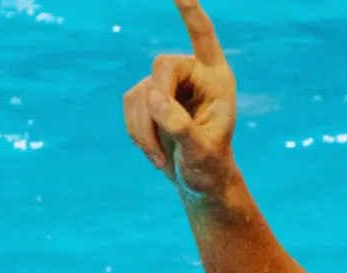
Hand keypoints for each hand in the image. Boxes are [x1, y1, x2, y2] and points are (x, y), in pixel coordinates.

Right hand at [122, 0, 237, 198]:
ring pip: (140, 93)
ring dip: (144, 130)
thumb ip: (179, 124)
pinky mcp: (147, 98)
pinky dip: (136, 133)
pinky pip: (130, 106)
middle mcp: (193, 75)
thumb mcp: (199, 151)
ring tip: (162, 160)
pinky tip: (155, 155)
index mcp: (217, 79)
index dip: (189, 12)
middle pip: (162, 67)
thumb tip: (151, 97)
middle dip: (157, 104)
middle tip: (163, 141)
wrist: (201, 181)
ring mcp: (167, 85)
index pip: (203, 35)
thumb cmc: (210, 167)